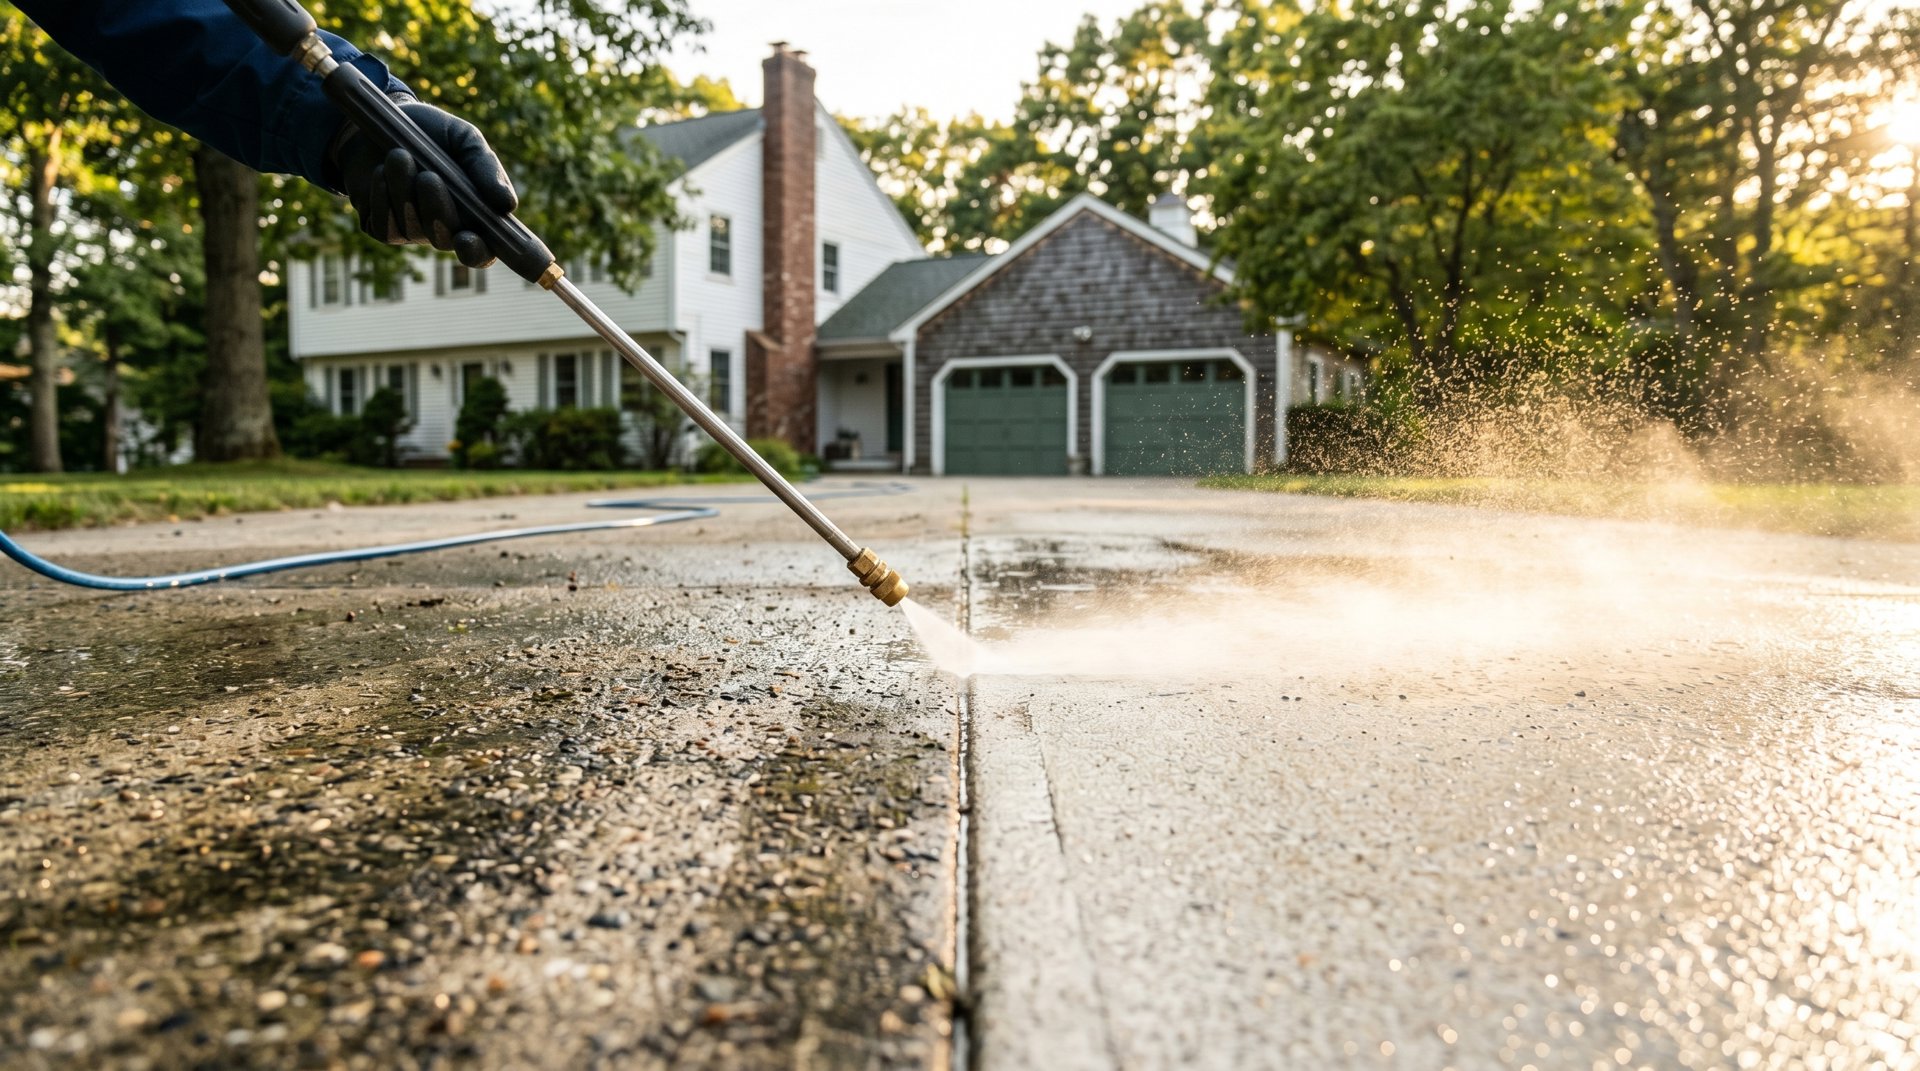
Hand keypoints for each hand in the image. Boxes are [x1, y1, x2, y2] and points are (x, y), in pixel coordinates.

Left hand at [332, 98, 516, 268]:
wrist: (379, 120)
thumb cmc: (431, 132)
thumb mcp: (464, 139)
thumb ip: (486, 168)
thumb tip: (508, 205)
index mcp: (475, 214)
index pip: (482, 251)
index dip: (477, 252)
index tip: (466, 238)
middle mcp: (446, 230)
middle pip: (444, 240)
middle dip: (436, 209)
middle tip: (427, 176)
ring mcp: (413, 232)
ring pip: (412, 230)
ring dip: (404, 193)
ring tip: (398, 156)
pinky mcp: (383, 228)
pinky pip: (385, 228)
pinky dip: (383, 199)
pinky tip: (381, 172)